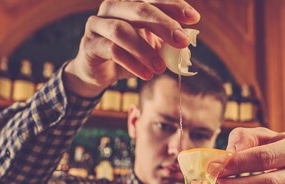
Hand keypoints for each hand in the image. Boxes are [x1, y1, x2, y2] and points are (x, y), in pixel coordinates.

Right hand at [63, 0, 199, 97]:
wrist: (98, 72)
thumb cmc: (128, 54)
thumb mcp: (150, 47)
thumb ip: (165, 42)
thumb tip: (187, 40)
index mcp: (129, 3)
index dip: (174, 7)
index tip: (194, 18)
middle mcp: (112, 7)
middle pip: (139, 10)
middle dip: (164, 25)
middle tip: (182, 42)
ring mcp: (97, 24)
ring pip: (122, 31)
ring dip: (145, 50)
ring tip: (161, 68)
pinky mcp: (90, 44)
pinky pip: (112, 51)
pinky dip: (133, 64)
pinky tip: (146, 75)